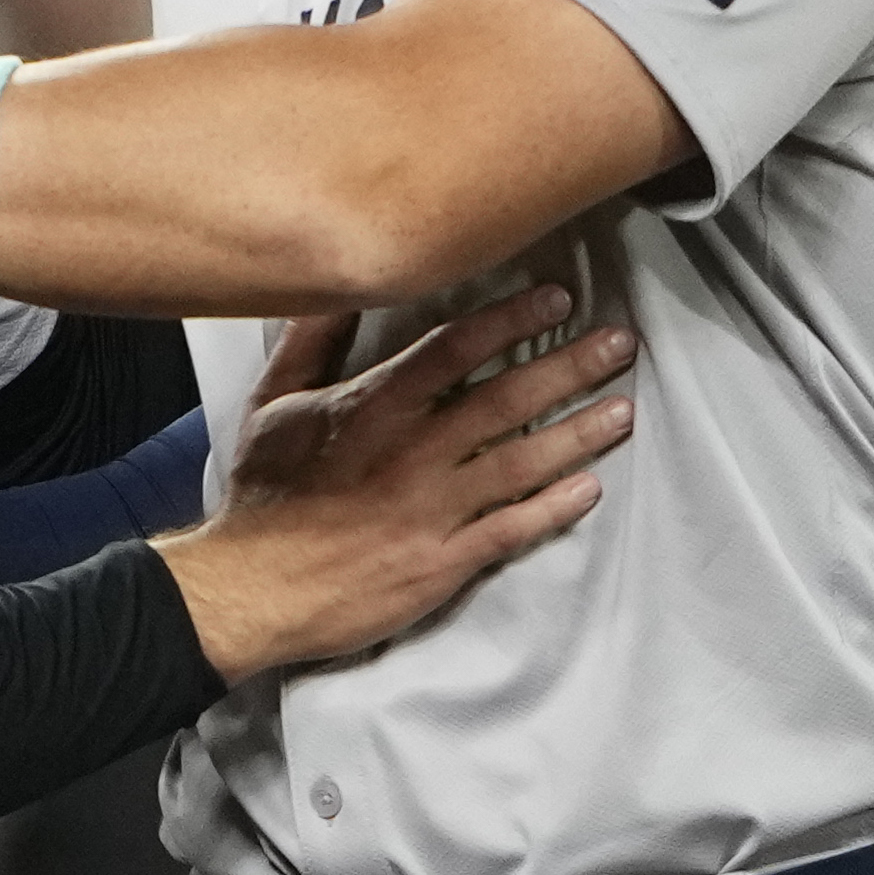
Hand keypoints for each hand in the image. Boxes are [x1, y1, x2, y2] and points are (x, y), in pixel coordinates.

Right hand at [156, 284, 637, 682]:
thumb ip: (312, 343)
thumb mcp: (271, 405)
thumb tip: (338, 285)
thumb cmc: (261, 496)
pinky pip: (510, 530)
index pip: (455, 349)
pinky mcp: (441, 562)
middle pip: (506, 399)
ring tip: (624, 410)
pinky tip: (590, 489)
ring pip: (521, 462)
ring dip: (578, 434)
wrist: (249, 589)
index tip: (557, 298)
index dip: (511, 319)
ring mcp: (431, 509)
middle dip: (570, 367)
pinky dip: (553, 509)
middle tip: (621, 343)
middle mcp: (411, 452)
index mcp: (372, 408)